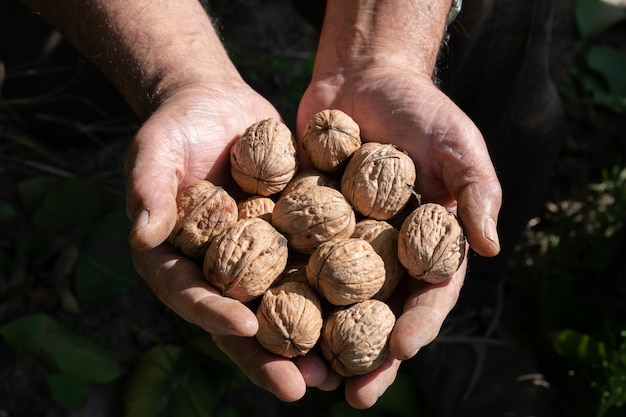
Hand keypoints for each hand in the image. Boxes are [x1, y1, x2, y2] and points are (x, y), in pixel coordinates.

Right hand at [123, 81, 340, 400]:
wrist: (216, 105)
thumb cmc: (175, 127)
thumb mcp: (154, 151)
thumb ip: (147, 189)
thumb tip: (141, 232)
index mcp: (177, 260)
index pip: (191, 296)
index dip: (216, 315)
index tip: (246, 330)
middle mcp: (217, 269)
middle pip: (242, 319)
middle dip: (269, 355)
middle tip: (302, 386)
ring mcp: (256, 258)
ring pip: (282, 306)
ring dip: (308, 341)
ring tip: (339, 372)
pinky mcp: (289, 238)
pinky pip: (310, 268)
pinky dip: (334, 294)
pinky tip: (366, 313)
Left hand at [296, 66, 501, 407]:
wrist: (363, 74)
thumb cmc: (420, 107)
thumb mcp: (459, 142)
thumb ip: (477, 191)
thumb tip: (492, 247)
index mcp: (427, 242)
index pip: (428, 294)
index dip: (418, 325)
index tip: (402, 351)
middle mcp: (384, 250)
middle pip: (377, 312)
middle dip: (365, 354)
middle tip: (351, 395)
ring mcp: (342, 240)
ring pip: (330, 299)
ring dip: (318, 338)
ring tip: (302, 374)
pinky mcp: (304, 221)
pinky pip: (293, 258)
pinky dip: (280, 289)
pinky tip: (262, 318)